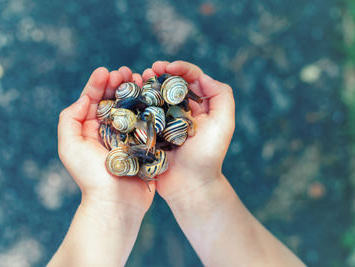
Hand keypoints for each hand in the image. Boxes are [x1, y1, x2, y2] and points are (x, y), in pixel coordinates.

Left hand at [58, 66, 154, 216]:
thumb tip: (84, 99)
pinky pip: (146, 120)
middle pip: (113, 100)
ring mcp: (127, 136)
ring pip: (131, 107)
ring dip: (135, 91)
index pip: (92, 100)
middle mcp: (108, 130)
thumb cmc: (90, 176)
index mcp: (89, 129)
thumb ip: (69, 119)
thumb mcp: (69, 147)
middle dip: (118, 84)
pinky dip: (149, 106)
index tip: (105, 71)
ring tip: (140, 78)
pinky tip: (153, 96)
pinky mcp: (144, 143)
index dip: (98, 84)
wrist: (116, 203)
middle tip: (126, 71)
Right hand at [142, 60, 234, 201]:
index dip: (180, 68)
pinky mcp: (151, 133)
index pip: (191, 79)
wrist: (189, 185)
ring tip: (138, 79)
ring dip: (146, 85)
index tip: (167, 66)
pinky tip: (130, 96)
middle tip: (149, 70)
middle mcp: (181, 112)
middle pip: (170, 85)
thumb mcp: (224, 123)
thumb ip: (221, 95)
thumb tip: (201, 76)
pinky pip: (143, 114)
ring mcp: (164, 123)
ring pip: (154, 97)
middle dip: (159, 73)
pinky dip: (136, 103)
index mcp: (199, 107)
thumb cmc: (208, 155)